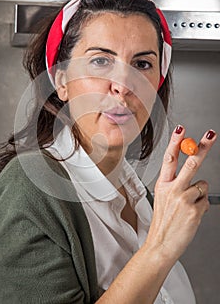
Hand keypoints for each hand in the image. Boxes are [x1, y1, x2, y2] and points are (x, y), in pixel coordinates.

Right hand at [145, 126, 216, 262]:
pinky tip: (192, 215)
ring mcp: (184, 199)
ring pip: (202, 184)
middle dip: (203, 147)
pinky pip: (206, 200)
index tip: (181, 129)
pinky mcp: (194, 210)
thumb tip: (194, 173)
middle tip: (211, 135)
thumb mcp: (163, 198)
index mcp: (162, 184)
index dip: (175, 142)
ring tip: (189, 205)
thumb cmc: (163, 221)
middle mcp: (172, 189)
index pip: (170, 158)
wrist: (161, 243)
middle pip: (191, 163)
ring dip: (200, 192)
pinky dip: (202, 206)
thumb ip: (176, 183)